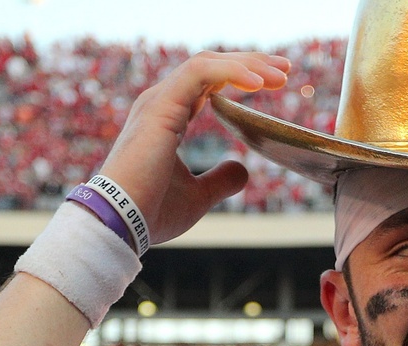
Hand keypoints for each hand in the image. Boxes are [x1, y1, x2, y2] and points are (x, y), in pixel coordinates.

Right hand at [98, 51, 289, 244]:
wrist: (121, 221)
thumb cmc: (151, 211)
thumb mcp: (198, 196)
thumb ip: (219, 180)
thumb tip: (242, 168)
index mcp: (168, 116)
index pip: (208, 82)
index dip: (241, 75)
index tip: (275, 81)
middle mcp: (162, 101)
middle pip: (211, 66)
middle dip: (251, 63)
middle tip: (286, 70)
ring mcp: (159, 100)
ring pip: (207, 63)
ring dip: (247, 64)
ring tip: (281, 74)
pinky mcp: (161, 105)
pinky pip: (200, 73)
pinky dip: (231, 72)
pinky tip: (258, 83)